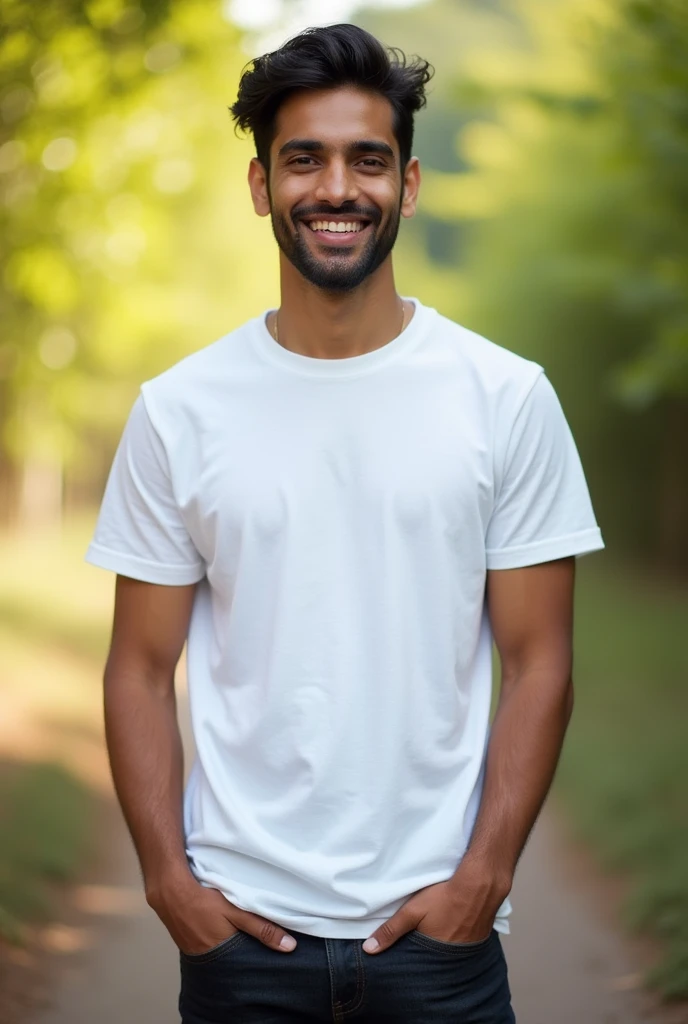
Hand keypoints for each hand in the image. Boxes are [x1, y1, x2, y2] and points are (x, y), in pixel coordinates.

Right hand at [146, 871, 296, 953]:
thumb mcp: (238, 912)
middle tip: (257, 942)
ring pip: (220, 952)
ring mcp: (195, 951)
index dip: (258, 957)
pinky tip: (219, 928)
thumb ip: (263, 929)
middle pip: (234, 959)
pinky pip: (207, 946)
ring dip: (229, 944)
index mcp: (223, 953)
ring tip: (239, 933)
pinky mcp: (187, 942)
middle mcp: (208, 957)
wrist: (170, 890)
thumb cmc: (205, 899)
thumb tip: (290, 947)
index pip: (247, 963)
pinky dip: (216, 939)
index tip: (272, 952)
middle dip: (245, 952)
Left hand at [361, 858, 510, 953]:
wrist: (479, 885)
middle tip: (418, 945)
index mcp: (434, 955)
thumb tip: (369, 950)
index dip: (410, 962)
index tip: (402, 960)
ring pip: (449, 954)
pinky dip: (456, 940)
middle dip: (425, 956)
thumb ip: (391, 930)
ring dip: (442, 947)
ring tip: (435, 937)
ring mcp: (468, 950)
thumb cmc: (444, 897)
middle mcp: (452, 958)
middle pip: (434, 960)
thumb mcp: (412, 912)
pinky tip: (453, 929)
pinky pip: (464, 946)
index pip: (418, 966)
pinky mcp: (479, 939)